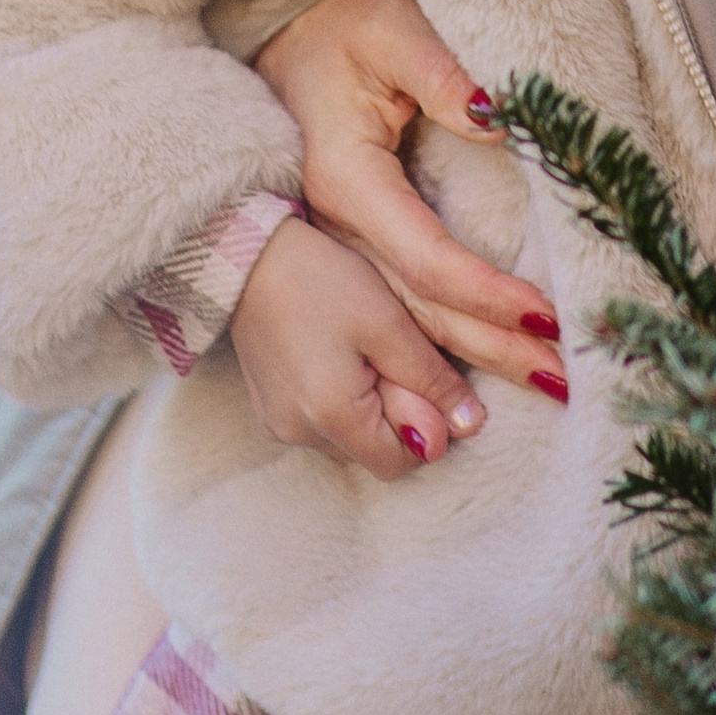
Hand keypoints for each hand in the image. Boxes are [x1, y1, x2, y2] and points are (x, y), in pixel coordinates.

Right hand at [228, 213, 487, 477]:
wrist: (244, 252)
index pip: (402, 461)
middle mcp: (299, 434)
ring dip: (368, 405)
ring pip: (349, 437)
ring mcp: (278, 424)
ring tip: (361, 344)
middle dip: (396, 411)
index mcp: (332, 417)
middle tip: (390, 349)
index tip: (421, 373)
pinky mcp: (268, 409)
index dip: (426, 423)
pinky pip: (321, 422)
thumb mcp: (388, 322)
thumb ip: (430, 380)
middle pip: (374, 451)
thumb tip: (471, 426)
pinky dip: (341, 399)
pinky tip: (337, 351)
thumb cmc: (321, 278)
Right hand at [257, 0, 566, 397]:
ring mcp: (332, 248)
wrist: (280, 36)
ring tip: (542, 385)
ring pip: (403, 326)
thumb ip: (442, 72)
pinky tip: (477, 374)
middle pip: (420, 312)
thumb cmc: (342, 30)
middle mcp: (335, 230)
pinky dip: (434, 354)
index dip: (487, 293)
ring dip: (471, 364)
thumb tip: (496, 118)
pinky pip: (388, 319)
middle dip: (495, 349)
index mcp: (345, 182)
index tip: (547, 314)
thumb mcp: (390, 30)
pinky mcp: (339, 253)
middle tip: (566, 381)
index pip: (426, 258)